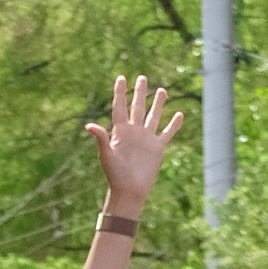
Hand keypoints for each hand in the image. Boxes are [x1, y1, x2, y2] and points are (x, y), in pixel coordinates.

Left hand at [85, 74, 182, 212]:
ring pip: (153, 116)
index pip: (119, 107)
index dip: (120, 92)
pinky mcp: (157, 148)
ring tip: (161, 90)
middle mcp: (134, 132)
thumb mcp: (106, 155)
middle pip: (137, 107)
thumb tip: (88, 125)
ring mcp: (146, 139)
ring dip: (157, 104)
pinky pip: (167, 133)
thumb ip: (100, 138)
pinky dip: (174, 124)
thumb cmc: (115, 175)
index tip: (121, 78)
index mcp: (120, 131)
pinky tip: (179, 114)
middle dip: (140, 92)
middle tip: (142, 77)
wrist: (129, 191)